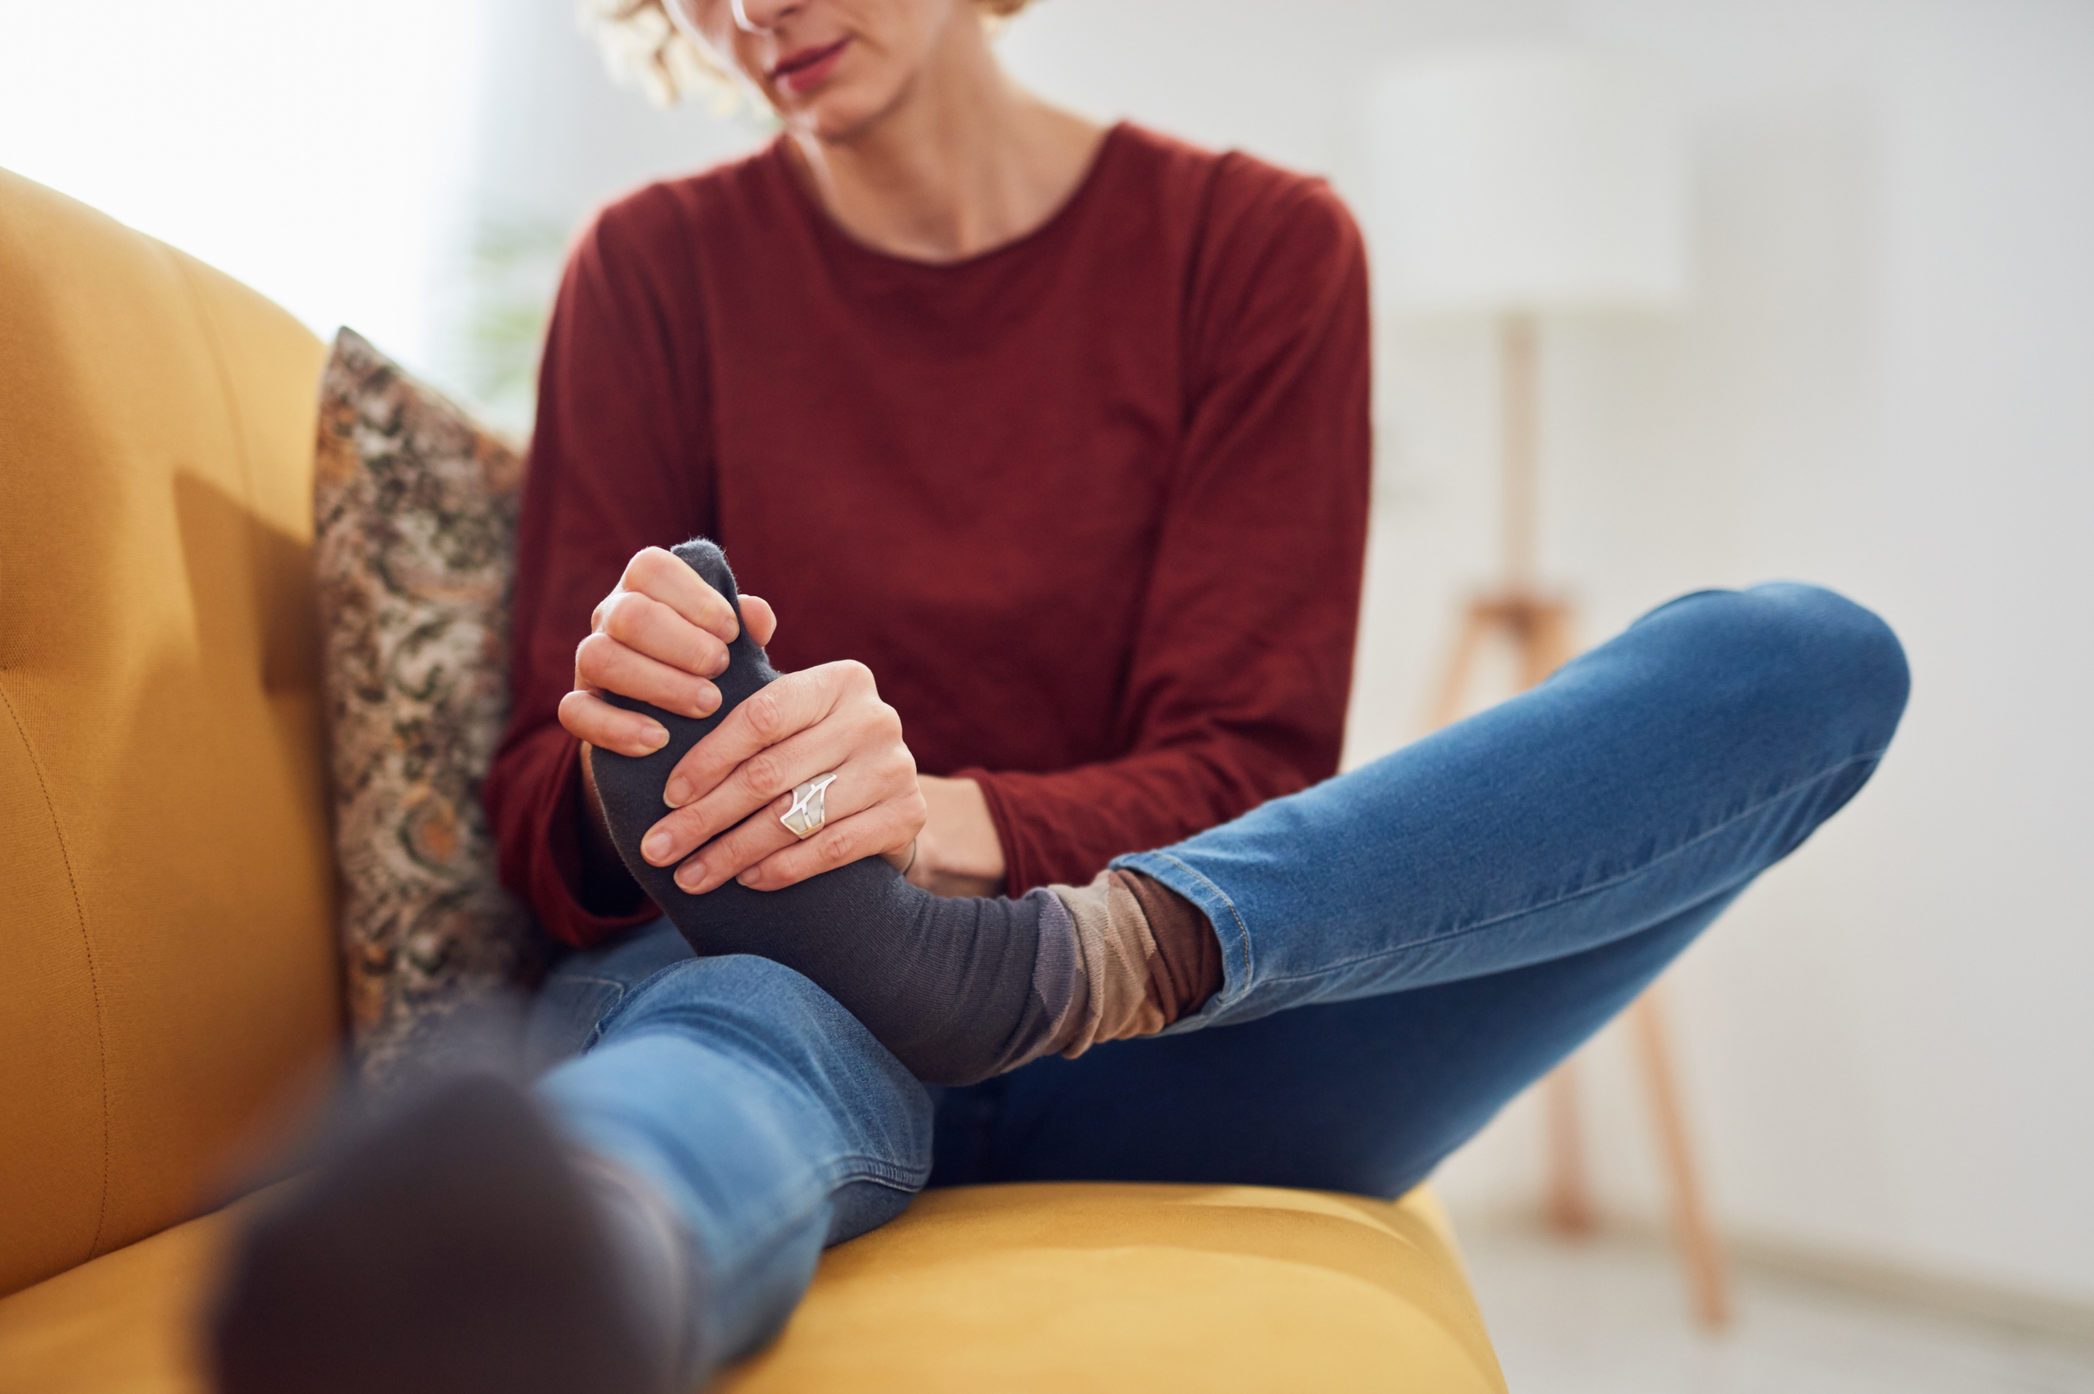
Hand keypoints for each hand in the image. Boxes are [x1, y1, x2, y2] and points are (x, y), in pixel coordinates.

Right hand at [560, 545, 777, 756]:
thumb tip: (756, 614)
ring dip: (658, 684)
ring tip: (706, 705)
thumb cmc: (710, 667)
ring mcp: (588, 661)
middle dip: (682, 644)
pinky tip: (659, 740)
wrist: (678, 727)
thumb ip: (749, 624)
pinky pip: (575, 711)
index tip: (731, 632)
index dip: (694, 596)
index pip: (651, 568)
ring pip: (599, 657)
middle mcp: (610, 617)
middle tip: (721, 669)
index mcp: (644, 588)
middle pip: (628, 614)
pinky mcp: (578, 706)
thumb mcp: (732, 644)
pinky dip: (617, 728)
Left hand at [636, 658, 928, 894]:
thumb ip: (756, 672)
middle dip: (706, 817)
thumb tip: (745, 610)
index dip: (708, 759)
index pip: (761, 717)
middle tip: (660, 848)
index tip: (668, 797)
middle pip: (771, 774)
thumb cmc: (815, 748)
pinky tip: (747, 880)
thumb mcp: (791, 709)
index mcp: (842, 680)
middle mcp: (876, 718)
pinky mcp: (908, 814)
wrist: (884, 798)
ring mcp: (896, 767)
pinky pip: (832, 848)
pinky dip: (783, 869)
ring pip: (794, 817)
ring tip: (691, 875)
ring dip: (733, 853)